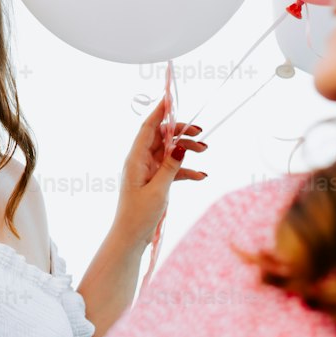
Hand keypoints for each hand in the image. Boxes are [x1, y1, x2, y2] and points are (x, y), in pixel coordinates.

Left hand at [112, 94, 207, 249]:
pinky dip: (185, 171)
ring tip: (205, 150)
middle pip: (161, 138)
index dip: (159, 112)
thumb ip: (170, 167)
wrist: (130, 237)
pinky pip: (172, 170)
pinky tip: (201, 176)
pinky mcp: (155, 182)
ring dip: (186, 150)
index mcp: (135, 158)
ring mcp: (148, 171)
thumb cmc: (138, 214)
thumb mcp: (158, 190)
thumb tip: (181, 146)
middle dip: (180, 132)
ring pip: (169, 152)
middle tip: (200, 131)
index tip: (171, 99)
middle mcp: (140, 161)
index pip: (147, 128)